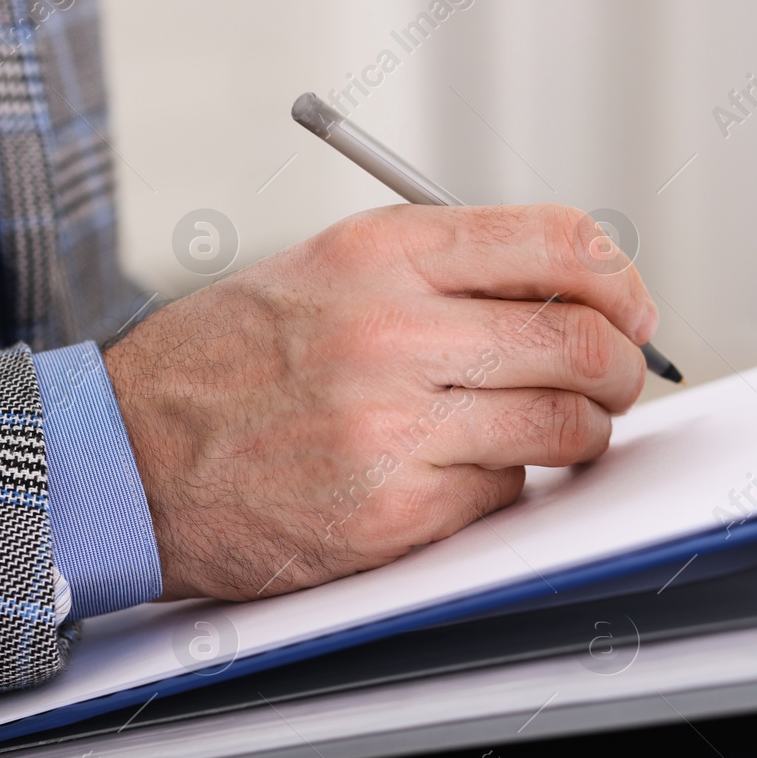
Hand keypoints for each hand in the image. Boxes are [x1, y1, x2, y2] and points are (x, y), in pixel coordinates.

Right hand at [102, 203, 658, 600]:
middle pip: (580, 341)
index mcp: (379, 254)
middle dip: (620, 370)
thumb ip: (441, 274)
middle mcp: (390, 332)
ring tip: (557, 434)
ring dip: (579, 435)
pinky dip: (503, 486)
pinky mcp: (389, 512)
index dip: (619, 281)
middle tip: (615, 383)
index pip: (558, 244)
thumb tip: (569, 300)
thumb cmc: (226, 362)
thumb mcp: (326, 272)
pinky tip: (459, 476)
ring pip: (558, 426)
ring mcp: (391, 428)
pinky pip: (503, 494)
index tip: (630, 310)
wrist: (126, 458)